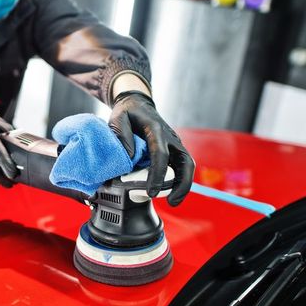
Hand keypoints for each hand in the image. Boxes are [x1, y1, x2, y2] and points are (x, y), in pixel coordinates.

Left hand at [109, 90, 194, 204]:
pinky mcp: (174, 149)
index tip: (152, 191)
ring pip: (187, 166)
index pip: (161, 154)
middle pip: (186, 162)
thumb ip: (122, 135)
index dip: (157, 175)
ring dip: (183, 185)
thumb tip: (129, 158)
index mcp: (156, 129)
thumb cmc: (127, 112)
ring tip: (173, 201)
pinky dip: (178, 180)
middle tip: (172, 202)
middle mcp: (170, 137)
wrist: (137, 103)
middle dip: (182, 184)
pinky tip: (169, 192)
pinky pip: (181, 166)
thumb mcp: (118, 118)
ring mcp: (174, 143)